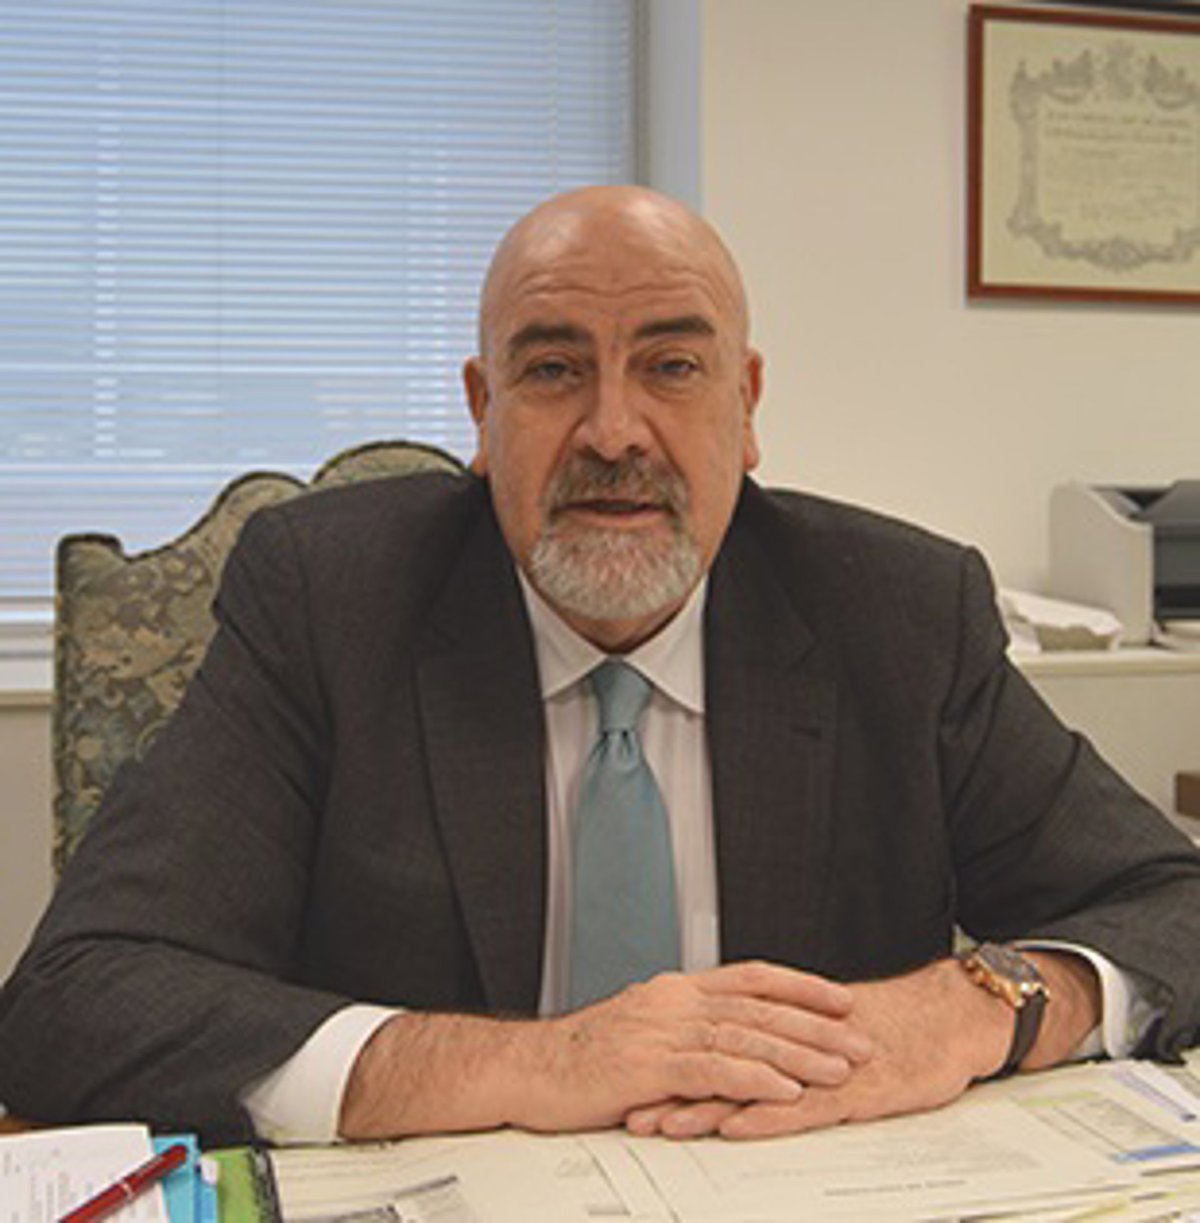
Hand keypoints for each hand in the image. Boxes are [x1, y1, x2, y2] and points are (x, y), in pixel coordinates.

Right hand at [339, 961, 871, 1138]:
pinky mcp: (649, 1066)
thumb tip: (727, 1041)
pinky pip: (714, 1070)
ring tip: (840, 1067)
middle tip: (860, 1038)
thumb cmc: (579, 1057)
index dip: (800, 986)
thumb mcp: (639, 1031)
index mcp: (675, 989)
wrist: (527, 1069)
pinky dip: (755, 1079)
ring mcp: (661, 1031)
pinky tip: (786, 1089)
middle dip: (816, 1023)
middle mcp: (673, 1001)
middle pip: (759, 1007)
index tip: (840, 997)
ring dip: (799, 1054)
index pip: (751, 978)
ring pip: (746, 1038)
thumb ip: (683, 1031)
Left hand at [626, 951, 1101, 1140]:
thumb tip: (742, 1050)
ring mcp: (820, 1067)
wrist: (950, 1014)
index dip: (673, 1061)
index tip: (632, 1076)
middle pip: (720, 1064)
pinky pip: (800, 1108)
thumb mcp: (830, 1029)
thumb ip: (785, 1039)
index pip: (715, 1043)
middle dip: (672, 1087)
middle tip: (627, 1106)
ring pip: (750, 1087)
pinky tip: (733, 1128)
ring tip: (661, 1125)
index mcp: (785, 1023)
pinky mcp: (852, 1091)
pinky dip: (764, 1117)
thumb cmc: (893, 1024)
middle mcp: (795, 1041)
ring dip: (703, 1107)